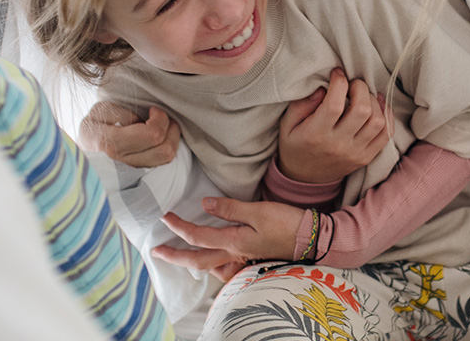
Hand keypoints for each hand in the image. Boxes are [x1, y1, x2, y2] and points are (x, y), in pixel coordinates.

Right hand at [78, 102, 179, 167]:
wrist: (80, 157)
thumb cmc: (92, 130)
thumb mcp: (99, 113)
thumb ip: (121, 112)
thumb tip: (141, 120)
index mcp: (110, 145)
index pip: (152, 134)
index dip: (159, 118)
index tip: (153, 110)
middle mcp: (122, 164)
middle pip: (164, 150)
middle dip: (170, 129)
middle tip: (162, 118)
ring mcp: (131, 175)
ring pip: (166, 159)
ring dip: (172, 139)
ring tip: (164, 127)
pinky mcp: (138, 179)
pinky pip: (163, 165)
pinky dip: (167, 149)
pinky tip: (160, 140)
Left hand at [154, 196, 305, 266]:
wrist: (313, 239)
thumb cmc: (288, 223)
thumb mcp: (259, 210)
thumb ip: (231, 208)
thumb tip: (205, 204)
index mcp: (234, 241)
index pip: (198, 236)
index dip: (179, 227)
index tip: (165, 218)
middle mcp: (235, 254)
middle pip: (197, 261)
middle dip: (175, 256)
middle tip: (157, 252)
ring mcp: (244, 258)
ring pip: (210, 266)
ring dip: (191, 262)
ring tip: (180, 255)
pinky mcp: (252, 256)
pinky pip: (224, 265)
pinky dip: (211, 263)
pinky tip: (211, 257)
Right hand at [277, 69, 391, 183]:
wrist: (304, 179)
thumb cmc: (295, 145)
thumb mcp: (288, 125)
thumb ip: (301, 104)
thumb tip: (323, 87)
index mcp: (316, 135)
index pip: (334, 105)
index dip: (339, 83)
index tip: (337, 73)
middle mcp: (338, 145)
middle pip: (362, 110)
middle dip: (360, 88)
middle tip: (353, 84)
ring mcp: (355, 153)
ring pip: (378, 121)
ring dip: (374, 101)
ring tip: (364, 96)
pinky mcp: (367, 157)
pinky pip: (386, 134)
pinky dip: (386, 116)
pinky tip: (377, 106)